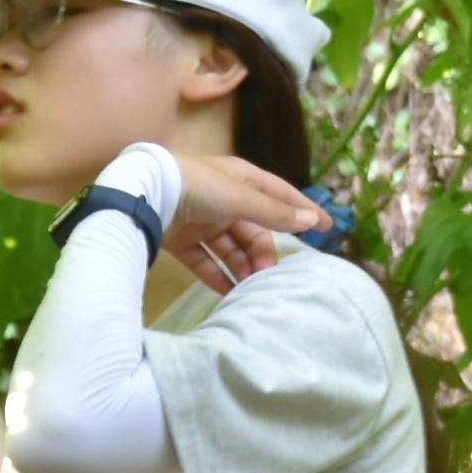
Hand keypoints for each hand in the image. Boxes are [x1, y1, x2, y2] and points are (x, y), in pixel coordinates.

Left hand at [152, 151, 322, 294]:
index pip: (279, 195)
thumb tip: (311, 221)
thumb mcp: (241, 198)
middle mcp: (223, 199)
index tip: (326, 228)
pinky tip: (229, 293)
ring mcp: (201, 220)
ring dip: (242, 267)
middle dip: (263, 252)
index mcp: (240, 179)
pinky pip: (205, 261)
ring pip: (231, 248)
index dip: (301, 210)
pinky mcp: (181, 240)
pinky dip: (217, 276)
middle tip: (268, 275)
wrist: (146, 193)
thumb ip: (274, 212)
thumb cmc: (199, 187)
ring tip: (251, 288)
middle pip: (254, 229)